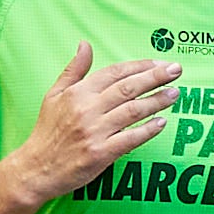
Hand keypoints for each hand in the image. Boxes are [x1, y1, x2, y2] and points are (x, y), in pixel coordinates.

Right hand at [8, 42, 180, 202]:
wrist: (36, 168)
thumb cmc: (47, 131)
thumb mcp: (54, 95)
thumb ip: (74, 70)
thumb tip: (85, 44)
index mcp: (78, 93)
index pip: (115, 73)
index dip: (139, 66)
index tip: (159, 63)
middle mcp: (87, 109)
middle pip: (128, 88)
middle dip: (155, 77)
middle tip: (176, 70)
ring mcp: (95, 131)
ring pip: (133, 111)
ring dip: (157, 101)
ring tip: (175, 94)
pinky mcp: (101, 153)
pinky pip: (131, 138)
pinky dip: (148, 130)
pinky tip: (162, 123)